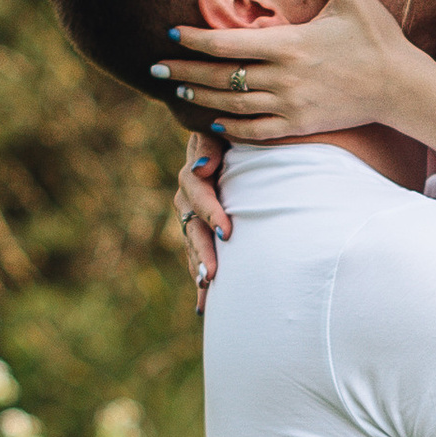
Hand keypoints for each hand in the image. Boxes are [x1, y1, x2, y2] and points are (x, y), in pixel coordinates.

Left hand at [169, 0, 435, 141]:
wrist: (403, 87)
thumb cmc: (378, 36)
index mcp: (290, 43)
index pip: (227, 43)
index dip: (195, 39)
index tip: (172, 34)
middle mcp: (284, 78)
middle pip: (221, 77)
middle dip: (184, 71)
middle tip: (155, 67)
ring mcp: (290, 105)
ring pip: (232, 106)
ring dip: (201, 97)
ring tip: (179, 89)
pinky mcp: (300, 126)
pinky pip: (254, 132)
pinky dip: (229, 129)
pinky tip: (212, 122)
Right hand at [172, 130, 228, 300]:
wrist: (244, 143)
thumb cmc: (244, 135)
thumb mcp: (229, 132)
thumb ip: (212, 145)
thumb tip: (205, 166)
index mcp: (199, 165)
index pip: (196, 189)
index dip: (209, 211)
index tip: (227, 233)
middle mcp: (191, 190)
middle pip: (190, 221)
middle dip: (202, 250)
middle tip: (213, 274)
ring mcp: (192, 210)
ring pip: (191, 240)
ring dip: (197, 265)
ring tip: (206, 290)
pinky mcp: (200, 227)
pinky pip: (195, 253)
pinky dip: (200, 274)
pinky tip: (203, 304)